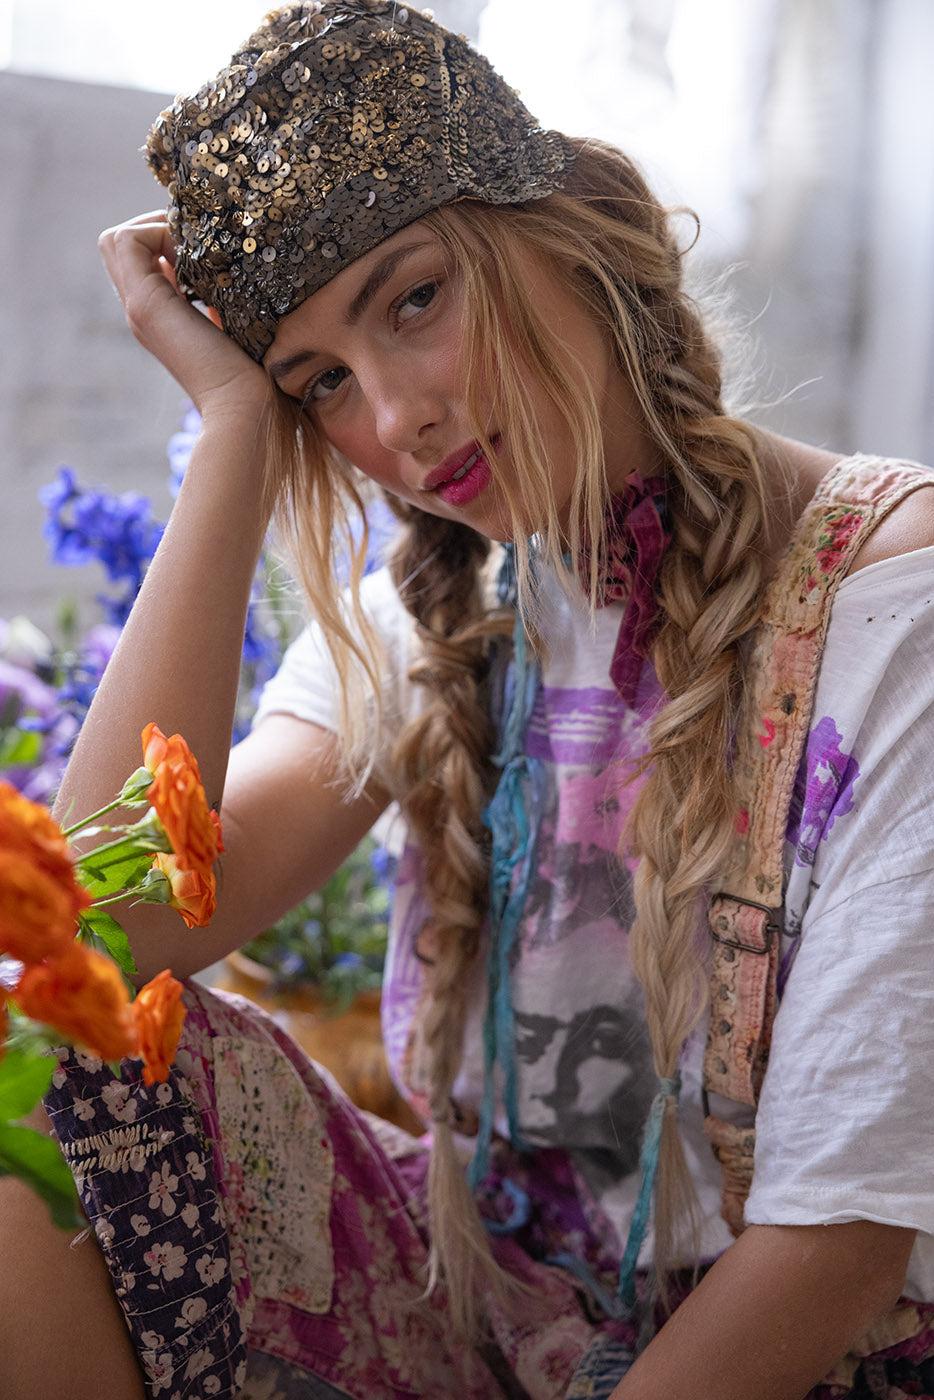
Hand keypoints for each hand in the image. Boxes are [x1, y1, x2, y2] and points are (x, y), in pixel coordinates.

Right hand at [98, 211, 269, 420]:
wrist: (247, 411)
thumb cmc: (259, 380)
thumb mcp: (242, 327)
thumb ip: (230, 300)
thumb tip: (246, 268)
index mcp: (163, 316)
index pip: (143, 258)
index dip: (169, 237)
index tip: (209, 245)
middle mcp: (144, 310)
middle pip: (122, 245)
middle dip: (160, 225)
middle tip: (200, 236)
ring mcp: (140, 307)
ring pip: (119, 240)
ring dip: (157, 225)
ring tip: (198, 242)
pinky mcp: (146, 304)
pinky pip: (128, 241)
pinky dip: (159, 231)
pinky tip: (198, 253)